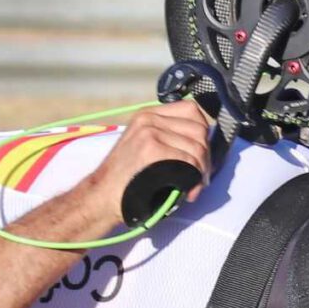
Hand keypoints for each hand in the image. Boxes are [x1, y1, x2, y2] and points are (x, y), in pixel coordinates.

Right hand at [80, 100, 211, 221]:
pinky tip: (187, 192)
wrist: (102, 197)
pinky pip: (189, 161)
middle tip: (200, 177)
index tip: (200, 156)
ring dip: (202, 171)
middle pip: (200, 128)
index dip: (202, 134)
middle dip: (206, 156)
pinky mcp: (152, 149)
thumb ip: (168, 138)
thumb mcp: (144, 147)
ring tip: (193, 186)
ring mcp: (150, 132)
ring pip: (198, 147)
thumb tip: (203, 145)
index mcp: (148, 115)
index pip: (191, 110)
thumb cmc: (127, 179)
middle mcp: (149, 119)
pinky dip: (194, 179)